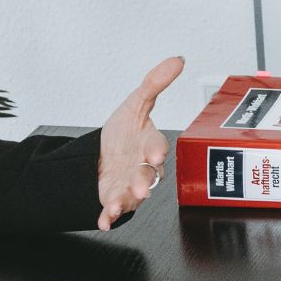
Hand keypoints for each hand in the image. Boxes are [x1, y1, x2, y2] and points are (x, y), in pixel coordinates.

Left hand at [97, 56, 184, 229]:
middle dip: (143, 181)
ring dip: (126, 201)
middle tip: (141, 188)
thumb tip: (177, 59)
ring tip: (117, 204)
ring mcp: (130, 185)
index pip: (156, 145)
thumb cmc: (124, 133)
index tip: (155, 154)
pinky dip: (110, 217)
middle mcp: (142, 166)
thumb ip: (154, 83)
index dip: (156, 150)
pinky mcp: (116, 199)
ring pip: (132, 195)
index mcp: (149, 143)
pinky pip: (115, 210)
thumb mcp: (135, 104)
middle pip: (146, 175)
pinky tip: (104, 221)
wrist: (103, 157)